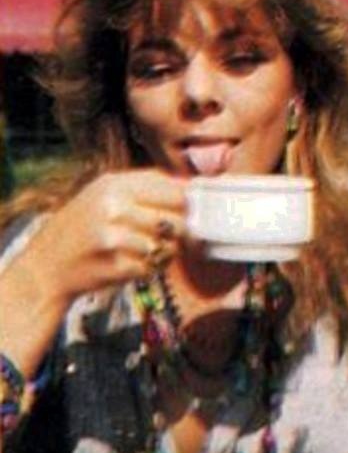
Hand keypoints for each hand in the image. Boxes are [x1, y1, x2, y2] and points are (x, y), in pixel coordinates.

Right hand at [15, 169, 186, 306]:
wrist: (46, 265)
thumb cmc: (82, 225)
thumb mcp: (104, 192)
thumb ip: (145, 186)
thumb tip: (191, 186)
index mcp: (114, 184)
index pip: (173, 190)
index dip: (190, 202)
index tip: (196, 211)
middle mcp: (114, 207)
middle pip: (176, 220)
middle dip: (181, 231)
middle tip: (171, 235)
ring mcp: (115, 238)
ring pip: (167, 246)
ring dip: (164, 252)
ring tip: (145, 249)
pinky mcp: (116, 266)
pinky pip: (153, 267)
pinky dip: (149, 268)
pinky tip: (133, 263)